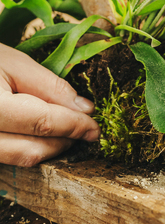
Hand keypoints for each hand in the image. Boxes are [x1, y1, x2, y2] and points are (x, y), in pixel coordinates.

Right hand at [0, 44, 99, 166]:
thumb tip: (84, 109)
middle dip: (65, 142)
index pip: (42, 123)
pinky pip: (6, 159)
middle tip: (86, 129)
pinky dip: (28, 149)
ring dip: (48, 149)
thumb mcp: (14, 62)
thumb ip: (50, 87)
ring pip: (19, 160)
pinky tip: (41, 135)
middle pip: (31, 151)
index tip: (95, 127)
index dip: (75, 126)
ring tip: (68, 132)